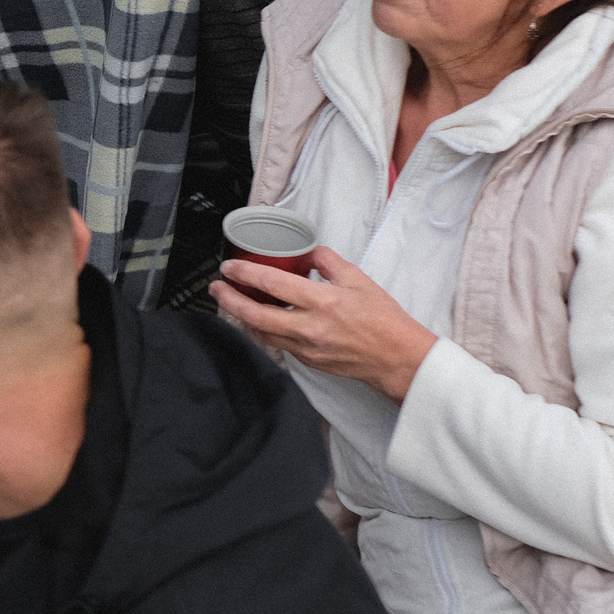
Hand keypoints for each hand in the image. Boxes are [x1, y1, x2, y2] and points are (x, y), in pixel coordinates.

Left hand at [209, 245, 437, 402]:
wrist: (397, 357)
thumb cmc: (384, 319)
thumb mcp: (359, 280)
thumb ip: (329, 262)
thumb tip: (308, 252)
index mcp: (323, 302)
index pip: (272, 284)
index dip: (244, 274)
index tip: (229, 268)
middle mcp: (310, 327)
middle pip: (255, 314)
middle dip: (229, 299)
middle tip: (216, 287)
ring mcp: (306, 348)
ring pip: (261, 332)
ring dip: (242, 316)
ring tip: (231, 301)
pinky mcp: (307, 361)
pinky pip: (277, 343)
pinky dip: (263, 329)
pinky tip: (259, 318)